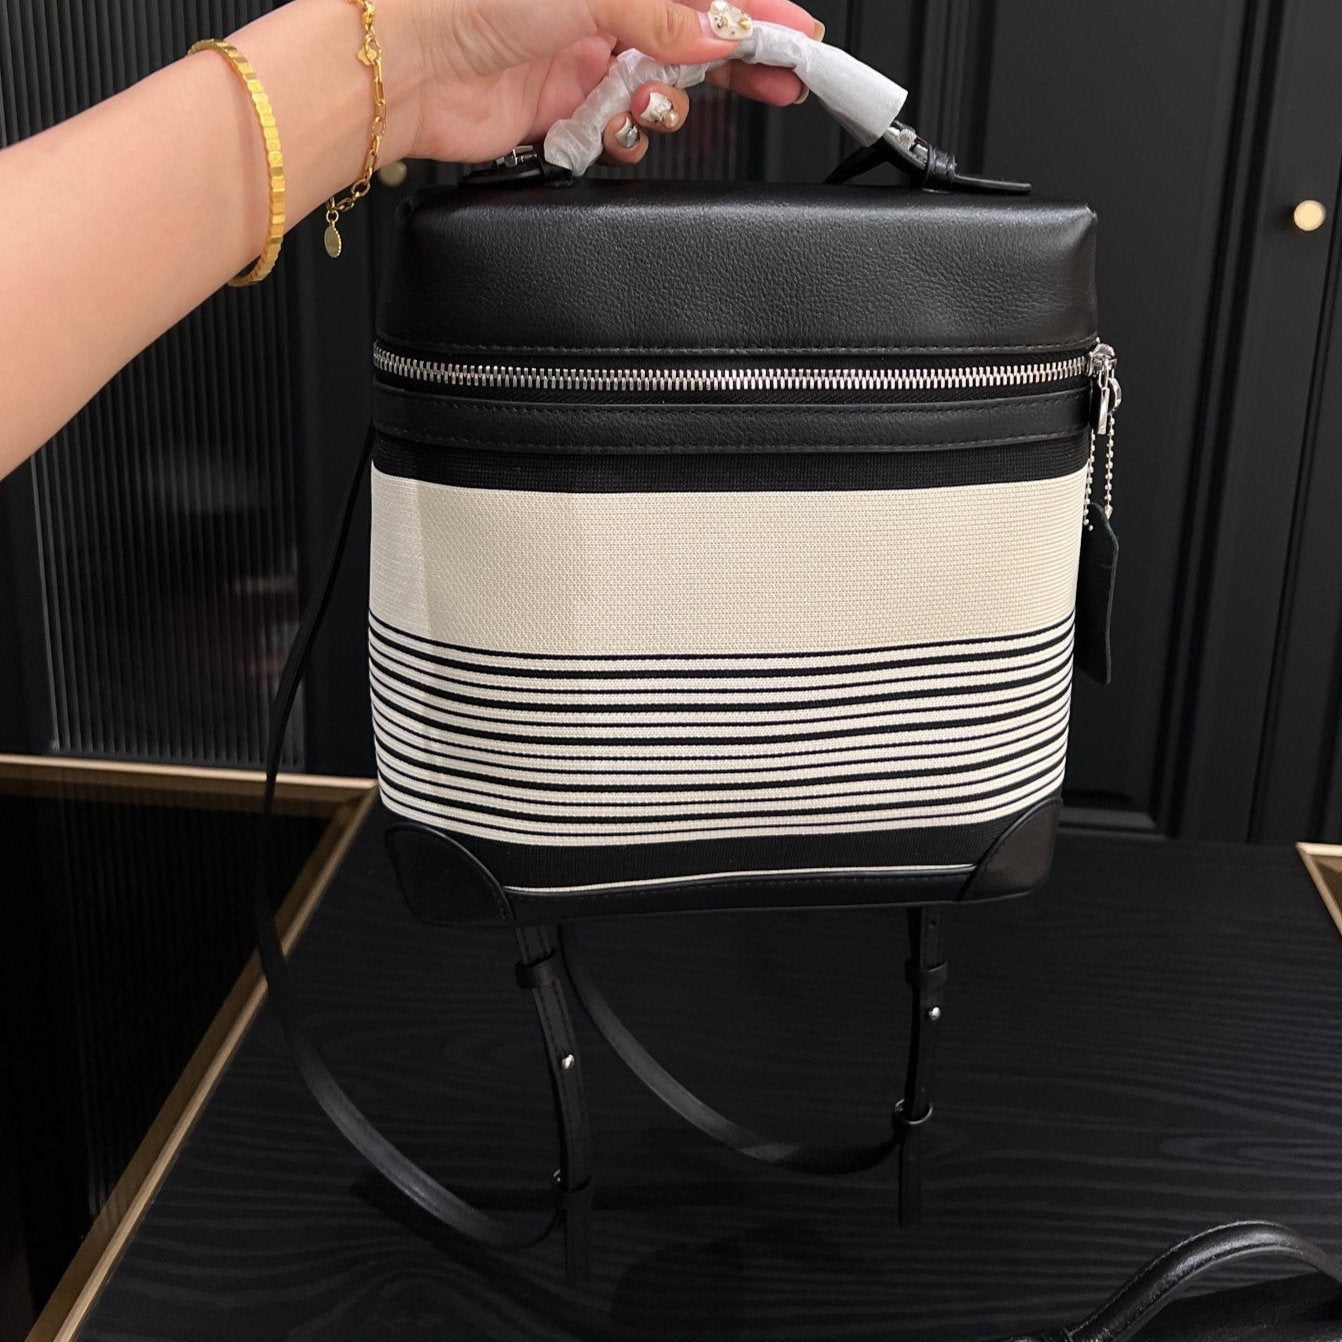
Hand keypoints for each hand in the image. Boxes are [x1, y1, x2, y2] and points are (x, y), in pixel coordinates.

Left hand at [402, 0, 822, 166]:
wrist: (403, 65)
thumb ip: (664, 17)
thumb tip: (721, 35)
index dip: (756, 12)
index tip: (799, 39)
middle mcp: (601, 7)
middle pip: (692, 38)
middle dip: (736, 63)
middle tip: (781, 85)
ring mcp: (583, 57)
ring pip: (658, 91)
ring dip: (663, 107)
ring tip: (643, 106)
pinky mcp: (563, 109)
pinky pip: (618, 130)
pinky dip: (624, 136)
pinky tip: (614, 129)